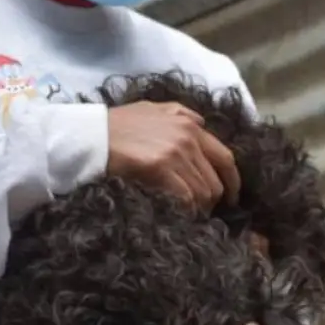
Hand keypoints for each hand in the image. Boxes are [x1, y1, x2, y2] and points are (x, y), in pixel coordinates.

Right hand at [107, 101, 239, 211]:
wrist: (91, 135)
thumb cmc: (118, 124)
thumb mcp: (153, 109)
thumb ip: (180, 114)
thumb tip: (202, 123)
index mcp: (190, 124)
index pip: (225, 157)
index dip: (233, 181)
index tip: (232, 196)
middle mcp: (188, 137)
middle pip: (215, 180)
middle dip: (213, 200)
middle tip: (202, 211)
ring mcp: (175, 153)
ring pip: (203, 192)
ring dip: (198, 208)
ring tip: (188, 215)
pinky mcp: (160, 167)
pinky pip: (185, 197)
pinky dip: (186, 210)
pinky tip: (178, 214)